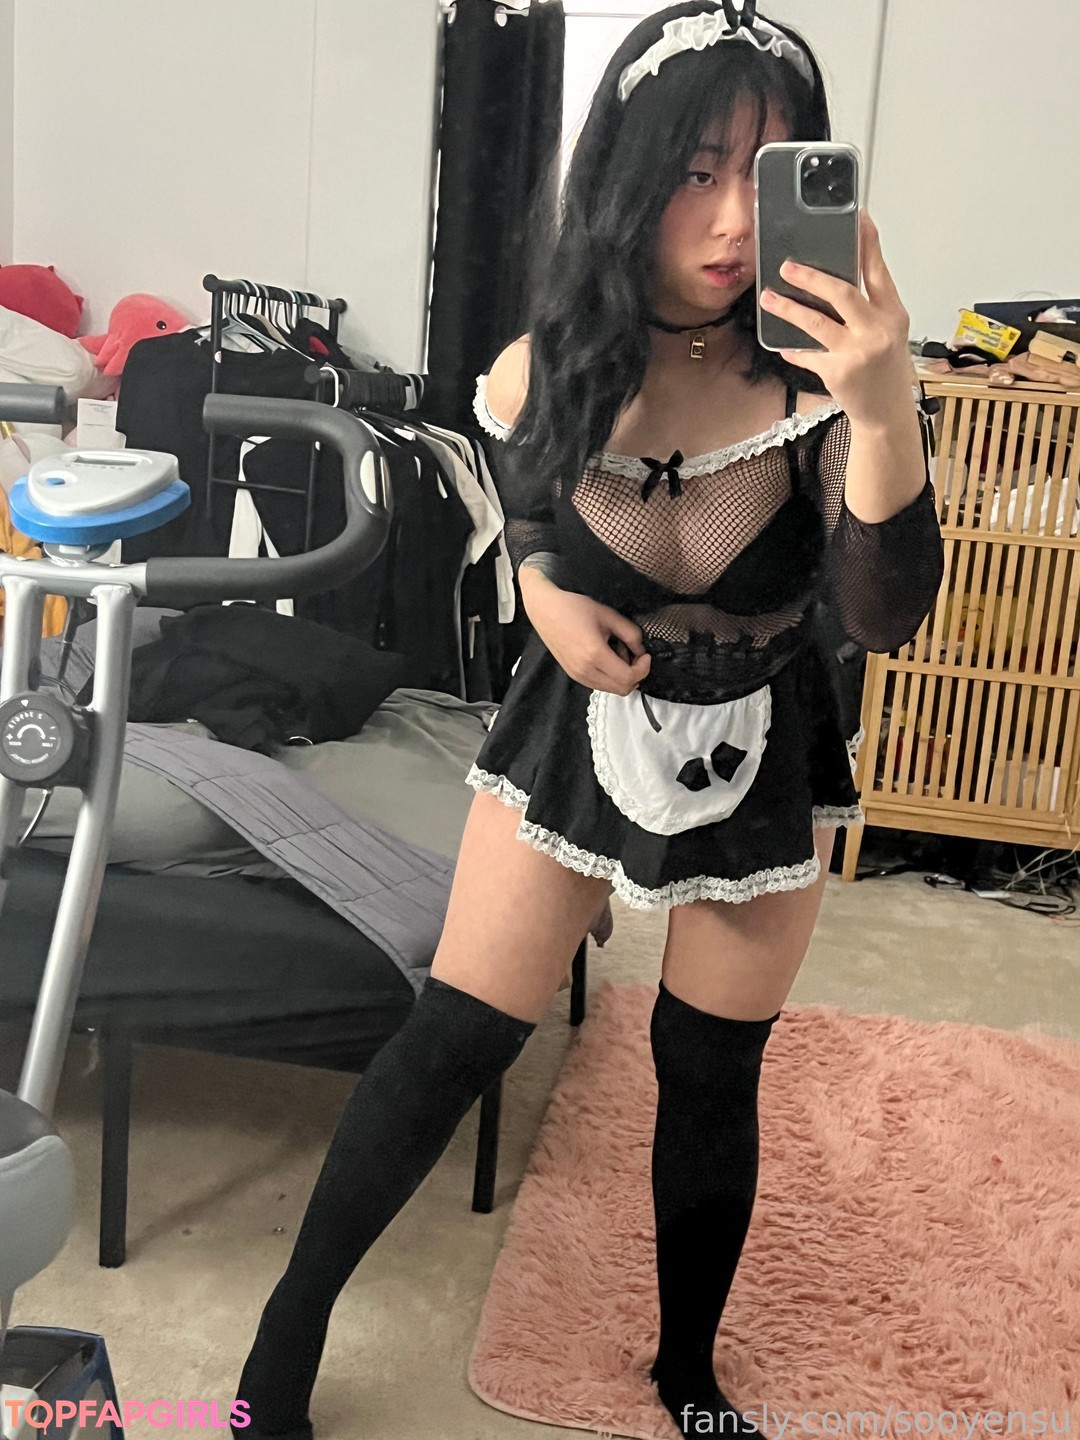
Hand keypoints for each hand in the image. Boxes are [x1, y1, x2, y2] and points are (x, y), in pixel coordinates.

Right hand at [519, 568, 650, 695]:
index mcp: (595, 655)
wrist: (545, 610)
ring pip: (611, 690)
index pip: (628, 678)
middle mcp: (585, 671)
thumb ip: (631, 634)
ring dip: (621, 676)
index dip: (643, 668)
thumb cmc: (575, 608)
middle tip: (632, 653)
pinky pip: (600, 684)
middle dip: (635, 674)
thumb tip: (640, 651)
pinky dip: (609, 676)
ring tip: (616, 652)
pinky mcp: (573, 675)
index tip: (645, 654)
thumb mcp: (609, 615)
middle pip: (622, 689)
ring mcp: (578, 676)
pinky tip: (605, 657)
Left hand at [759, 211, 912, 428]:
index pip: (878, 271)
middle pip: (842, 292)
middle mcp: (877, 330)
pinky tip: (783, 344)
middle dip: (812, 277)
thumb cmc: (885, 370)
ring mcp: (857, 352)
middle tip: (787, 266)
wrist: (887, 414)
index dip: (867, 243)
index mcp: (893, 314)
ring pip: (816, 322)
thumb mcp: (887, 332)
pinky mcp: (838, 372)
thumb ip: (867, 307)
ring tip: (769, 298)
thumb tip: (832, 280)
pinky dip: (793, 348)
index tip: (857, 218)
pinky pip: (808, 354)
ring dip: (788, 309)